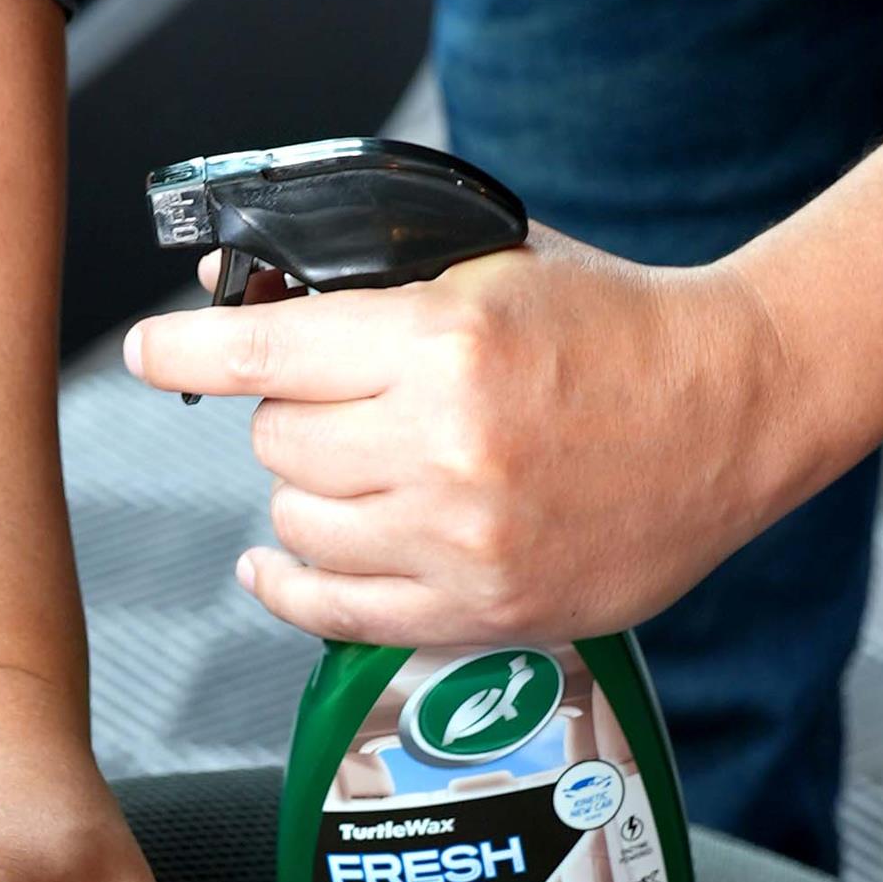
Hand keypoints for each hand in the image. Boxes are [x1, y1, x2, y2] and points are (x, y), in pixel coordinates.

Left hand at [123, 225, 827, 644]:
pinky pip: (337, 614)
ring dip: (304, 496)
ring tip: (348, 476)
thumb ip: (376, 284)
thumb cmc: (618, 330)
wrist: (734, 410)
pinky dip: (291, 587)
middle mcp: (444, 449)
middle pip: (277, 444)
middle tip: (330, 410)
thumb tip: (247, 300)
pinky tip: (274, 566)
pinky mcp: (483, 609)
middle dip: (287, 420)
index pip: (265, 352)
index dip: (187, 350)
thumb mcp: (495, 268)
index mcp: (446, 344)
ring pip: (299, 526)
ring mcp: (461, 541)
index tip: (148, 353)